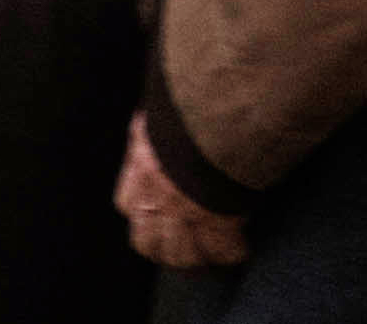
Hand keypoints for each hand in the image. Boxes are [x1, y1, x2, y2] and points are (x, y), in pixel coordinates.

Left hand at [116, 112, 249, 268]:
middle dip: (162, 249)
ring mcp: (185, 210)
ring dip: (195, 258)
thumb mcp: (157, 119)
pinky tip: (239, 247)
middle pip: (147, 242)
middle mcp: (156, 193)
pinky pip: (222, 250)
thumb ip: (150, 133)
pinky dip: (231, 252)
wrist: (214, 110)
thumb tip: (148, 128)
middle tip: (179, 251)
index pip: (127, 205)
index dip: (142, 213)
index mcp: (140, 165)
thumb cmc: (187, 108)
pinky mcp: (218, 219)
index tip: (155, 217)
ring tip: (208, 255)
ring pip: (181, 254)